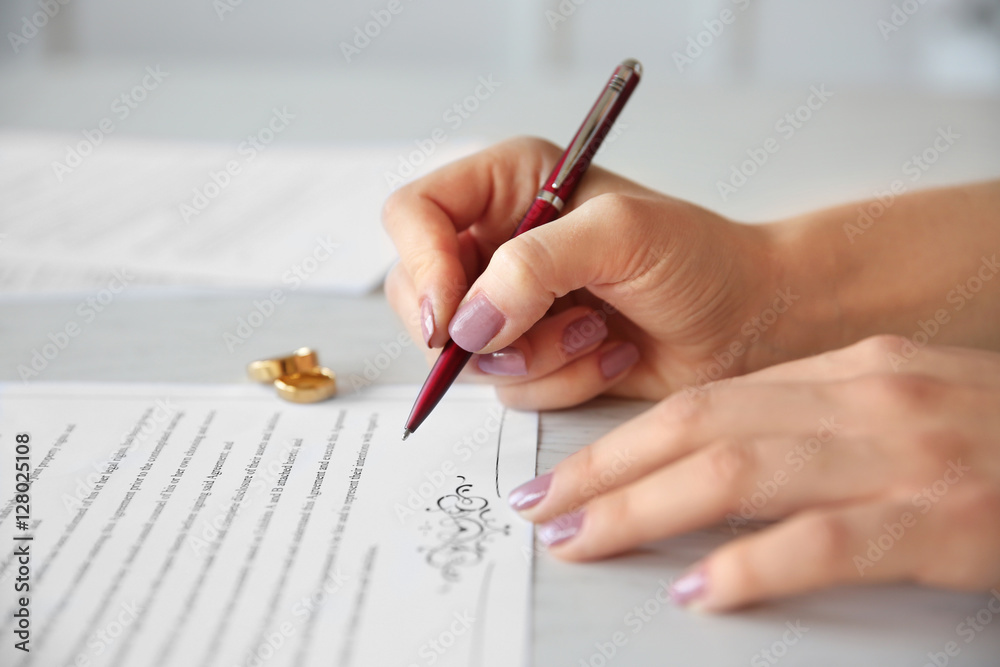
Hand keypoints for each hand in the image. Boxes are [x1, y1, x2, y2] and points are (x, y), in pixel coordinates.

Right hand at [383, 137, 797, 408]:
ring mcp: (512, 306)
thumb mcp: (619, 235)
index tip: (451, 317)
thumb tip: (465, 325)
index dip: (420, 265)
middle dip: (478, 329)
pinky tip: (609, 354)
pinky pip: (510, 389)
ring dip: (538, 357)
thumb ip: (533, 266)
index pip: (414, 215)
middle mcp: (500, 244)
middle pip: (419, 294)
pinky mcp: (534, 357)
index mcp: (509, 185)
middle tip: (531, 330)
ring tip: (598, 331)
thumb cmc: (699, 259)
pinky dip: (562, 381)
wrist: (747, 321)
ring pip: (465, 355)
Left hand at [508, 335, 999, 610]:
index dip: (623, 437)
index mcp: (848, 369)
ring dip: (646, 510)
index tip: (568, 471)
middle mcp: (864, 396)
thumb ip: (808, 417)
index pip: (704, 398)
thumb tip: (713, 450)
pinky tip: (700, 592)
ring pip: (738, 472)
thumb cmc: (993, 436)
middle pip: (701, 427)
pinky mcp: (940, 520)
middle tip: (546, 507)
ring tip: (586, 541)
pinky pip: (823, 542)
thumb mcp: (896, 402)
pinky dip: (751, 566)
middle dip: (608, 470)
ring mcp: (902, 455)